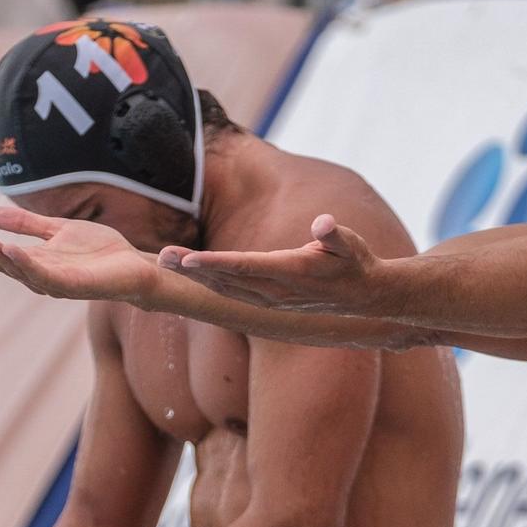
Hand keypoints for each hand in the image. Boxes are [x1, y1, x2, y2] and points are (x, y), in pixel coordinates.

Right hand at [0, 204, 160, 302]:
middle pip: (5, 264)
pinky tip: (13, 250)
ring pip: (20, 271)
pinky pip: (45, 276)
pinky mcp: (74, 286)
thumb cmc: (99, 251)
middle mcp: (41, 277)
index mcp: (36, 262)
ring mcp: (56, 284)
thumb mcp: (57, 229)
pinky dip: (27, 264)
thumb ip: (26, 223)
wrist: (134, 264)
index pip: (1, 255)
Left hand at [159, 213, 382, 311]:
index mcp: (292, 273)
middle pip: (226, 279)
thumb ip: (335, 235)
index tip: (188, 258)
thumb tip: (323, 224)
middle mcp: (277, 291)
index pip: (246, 266)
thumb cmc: (356, 262)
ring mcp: (271, 300)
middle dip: (192, 269)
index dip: (215, 262)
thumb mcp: (351, 245)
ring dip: (194, 277)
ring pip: (225, 288)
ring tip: (164, 262)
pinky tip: (189, 274)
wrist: (365, 297)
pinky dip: (208, 284)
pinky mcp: (269, 302)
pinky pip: (232, 294)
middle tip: (161, 258)